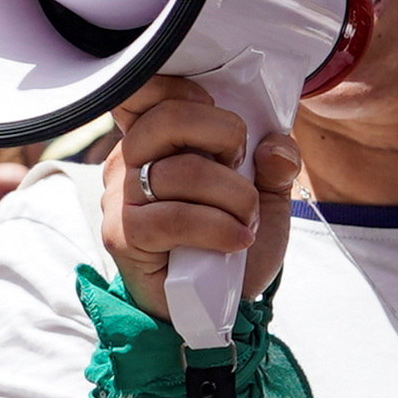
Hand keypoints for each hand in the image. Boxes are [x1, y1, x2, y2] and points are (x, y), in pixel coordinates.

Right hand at [97, 78, 294, 311]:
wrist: (218, 308)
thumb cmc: (231, 244)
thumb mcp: (266, 197)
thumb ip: (275, 164)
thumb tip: (275, 146)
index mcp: (155, 138)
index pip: (148, 89)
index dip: (188, 95)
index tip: (224, 129)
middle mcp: (129, 160)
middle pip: (169, 119)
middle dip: (225, 137)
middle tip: (242, 171)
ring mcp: (121, 198)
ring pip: (181, 171)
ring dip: (234, 196)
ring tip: (246, 219)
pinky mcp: (124, 236)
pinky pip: (173, 217)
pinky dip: (217, 227)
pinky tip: (236, 240)